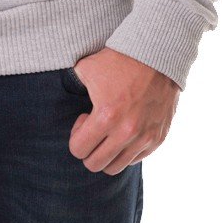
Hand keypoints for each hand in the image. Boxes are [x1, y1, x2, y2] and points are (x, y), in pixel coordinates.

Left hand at [68, 47, 179, 174]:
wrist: (155, 55)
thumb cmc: (118, 60)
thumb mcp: (86, 68)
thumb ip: (71, 85)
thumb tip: (63, 95)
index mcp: (106, 116)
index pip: (78, 150)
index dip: (76, 137)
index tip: (84, 119)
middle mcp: (126, 132)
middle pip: (96, 165)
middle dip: (89, 150)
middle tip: (94, 128)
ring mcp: (144, 138)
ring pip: (116, 167)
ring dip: (107, 153)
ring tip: (110, 130)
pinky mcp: (158, 138)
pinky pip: (136, 159)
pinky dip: (126, 150)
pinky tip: (125, 129)